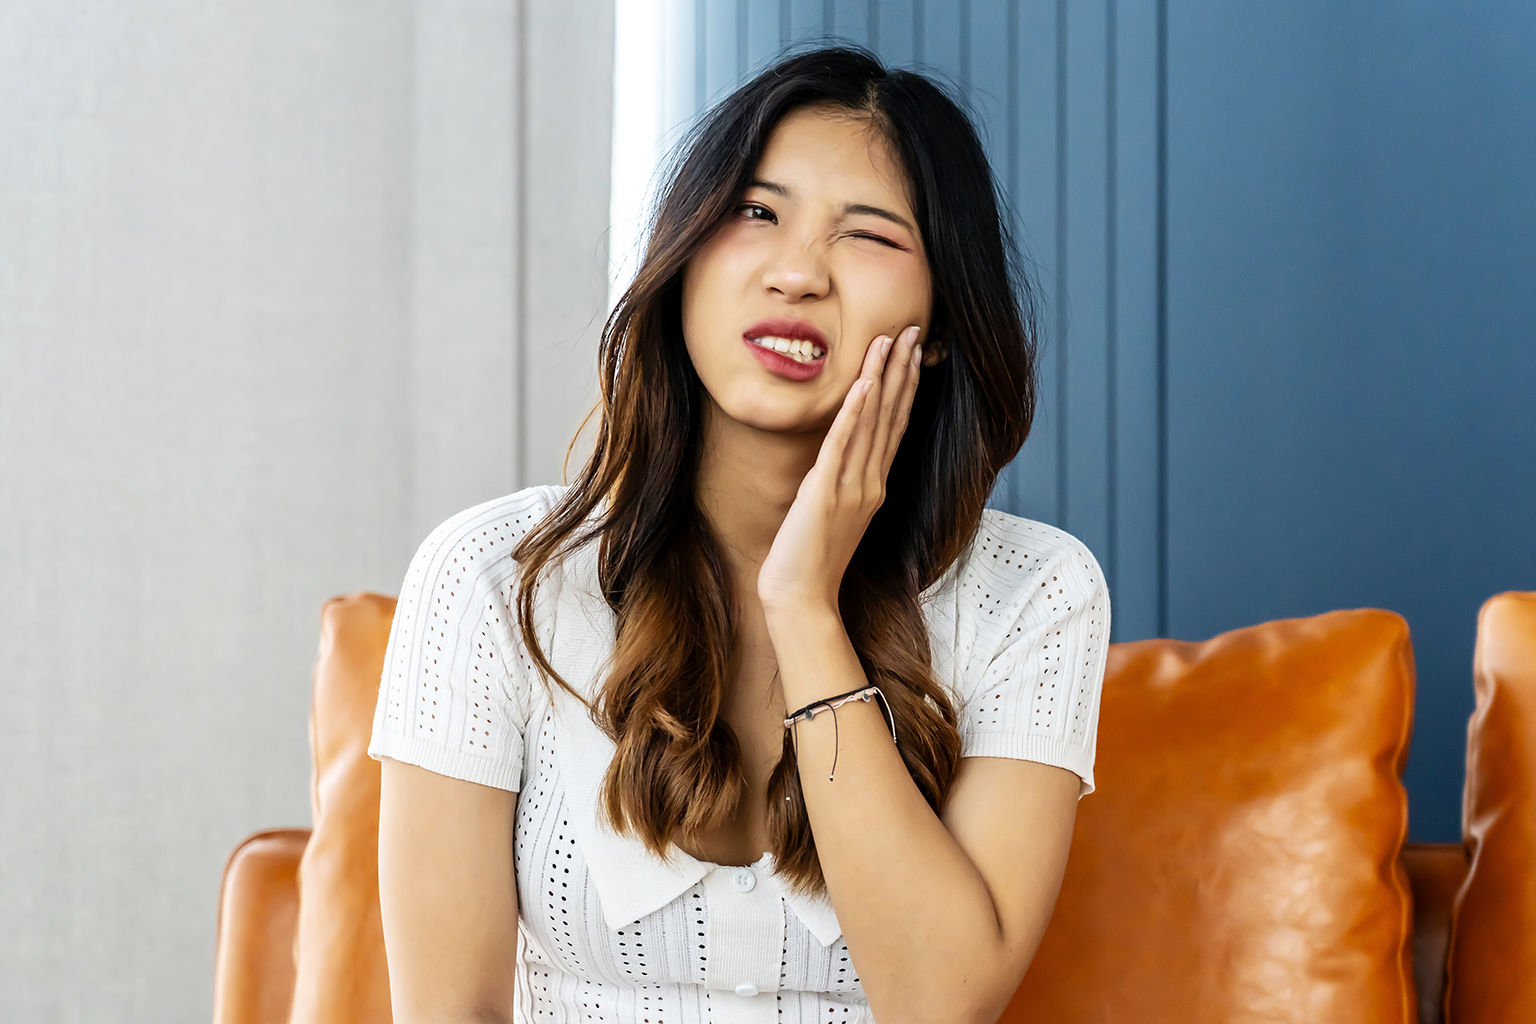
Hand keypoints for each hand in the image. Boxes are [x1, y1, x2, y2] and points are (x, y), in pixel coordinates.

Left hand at [757, 325, 922, 617]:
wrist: (802, 598)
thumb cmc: (811, 560)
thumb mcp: (832, 512)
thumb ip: (841, 482)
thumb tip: (837, 455)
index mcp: (873, 486)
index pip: (894, 426)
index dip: (904, 386)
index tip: (913, 351)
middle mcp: (870, 483)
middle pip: (891, 416)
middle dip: (902, 370)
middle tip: (913, 330)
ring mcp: (851, 488)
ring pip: (872, 423)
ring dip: (882, 378)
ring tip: (890, 341)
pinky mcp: (825, 493)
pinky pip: (842, 445)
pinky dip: (853, 413)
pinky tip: (863, 384)